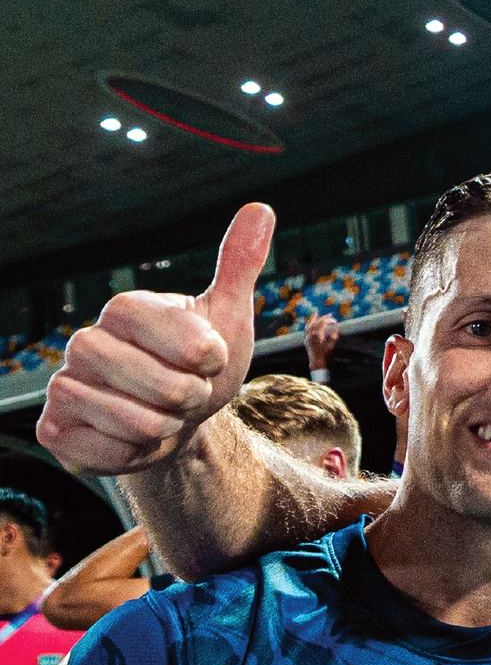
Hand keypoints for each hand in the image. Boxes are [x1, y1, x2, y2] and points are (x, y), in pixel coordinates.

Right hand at [36, 204, 274, 474]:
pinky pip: (111, 454)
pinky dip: (138, 456)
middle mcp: (84, 342)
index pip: (184, 338)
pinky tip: (135, 440)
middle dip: (192, 399)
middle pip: (166, 388)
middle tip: (185, 393)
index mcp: (124, 309)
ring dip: (167, 428)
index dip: (209, 357)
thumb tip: (261, 209)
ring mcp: (65, 386)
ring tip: (162, 415)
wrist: (177, 419)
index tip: (210, 358)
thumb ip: (238, 264)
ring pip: (138, 423)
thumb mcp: (226, 315)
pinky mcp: (56, 430)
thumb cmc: (201, 364)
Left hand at [305, 313, 339, 370]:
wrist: (316, 361)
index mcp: (318, 334)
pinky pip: (306, 329)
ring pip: (309, 324)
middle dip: (324, 318)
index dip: (330, 320)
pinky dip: (308, 325)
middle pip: (317, 322)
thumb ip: (334, 336)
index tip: (335, 321)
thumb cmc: (325, 354)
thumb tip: (336, 329)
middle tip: (330, 315)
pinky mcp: (306, 339)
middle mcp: (311, 334)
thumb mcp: (331, 345)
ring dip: (313, 318)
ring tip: (316, 313)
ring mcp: (307, 336)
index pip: (323, 323)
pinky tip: (310, 323)